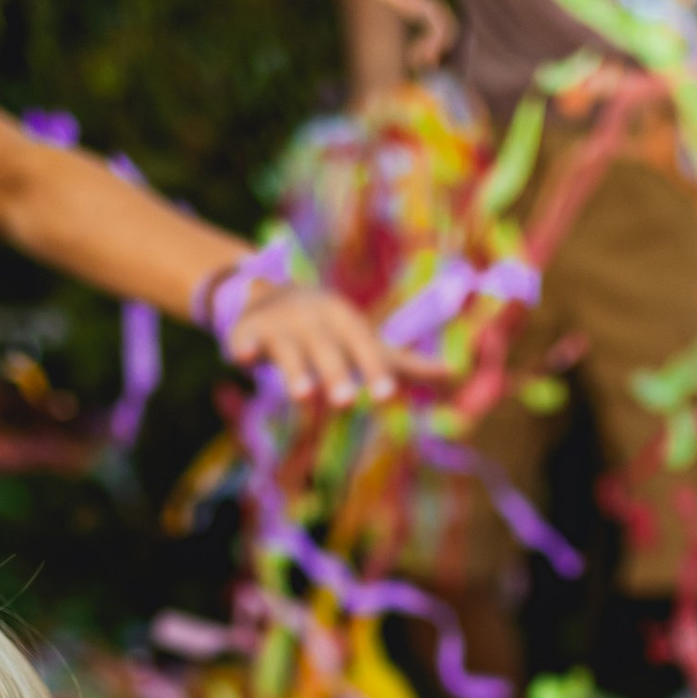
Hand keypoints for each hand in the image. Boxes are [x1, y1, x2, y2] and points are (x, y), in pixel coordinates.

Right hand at [226, 284, 430, 406]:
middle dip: (337, 374)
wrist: (269, 296)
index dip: (374, 370)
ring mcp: (280, 326)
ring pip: (289, 351)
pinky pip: (243, 340)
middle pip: (328, 352)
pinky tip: (241, 358)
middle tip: (346, 402)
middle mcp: (315, 321)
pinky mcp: (247, 332)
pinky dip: (242, 348)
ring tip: (303, 396)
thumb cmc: (332, 332)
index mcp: (346, 322)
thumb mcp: (367, 342)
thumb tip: (455, 376)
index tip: (386, 396)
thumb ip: (406, 364)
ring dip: (296, 371)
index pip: (365, 347)